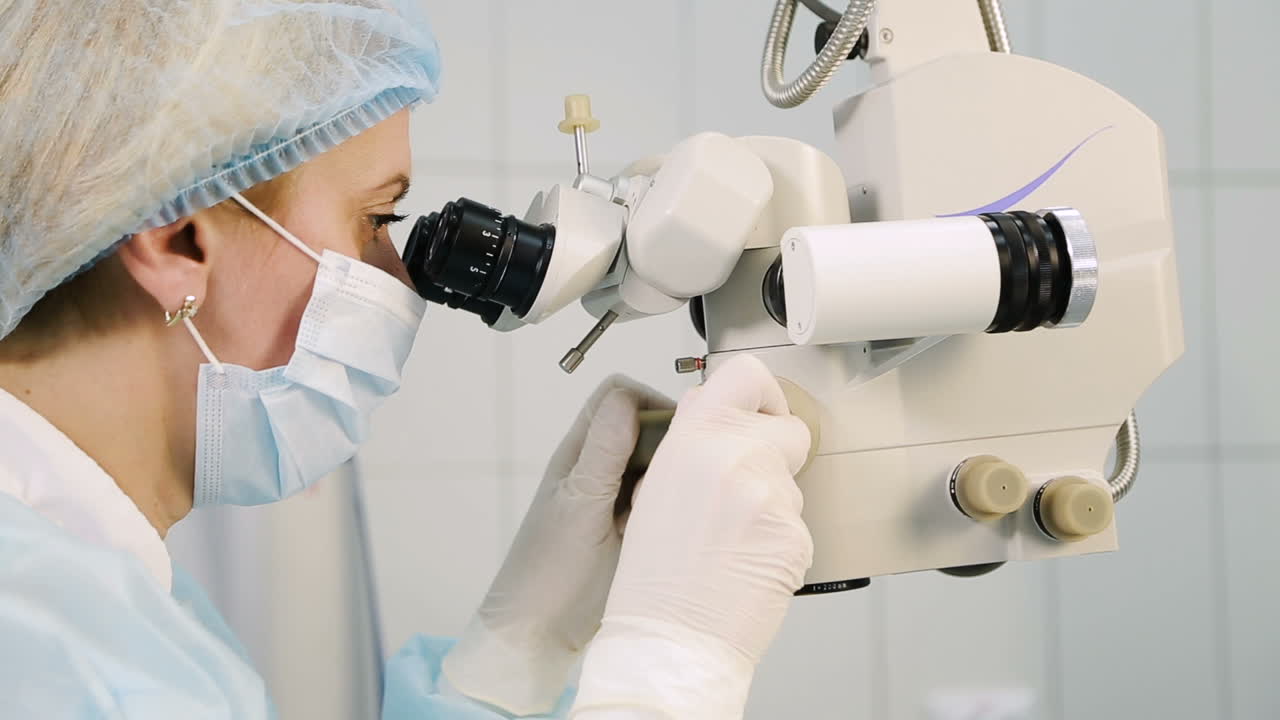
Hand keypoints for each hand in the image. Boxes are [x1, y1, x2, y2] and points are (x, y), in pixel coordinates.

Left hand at [442, 375, 671, 715]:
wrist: (539, 635)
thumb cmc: (546, 571)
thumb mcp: (579, 504)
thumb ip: (604, 452)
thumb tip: (628, 397)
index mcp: (582, 453)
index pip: (620, 397)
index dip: (652, 401)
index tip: (681, 430)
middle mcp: (601, 470)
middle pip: (646, 428)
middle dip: (675, 439)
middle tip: (698, 466)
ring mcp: (618, 502)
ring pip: (659, 466)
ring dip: (679, 475)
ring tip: (693, 497)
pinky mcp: (634, 532)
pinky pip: (664, 503)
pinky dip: (679, 505)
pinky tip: (688, 524)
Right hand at [572, 355, 813, 718]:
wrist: (669, 636)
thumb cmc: (653, 573)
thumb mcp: (653, 485)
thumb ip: (689, 439)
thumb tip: (710, 408)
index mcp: (696, 438)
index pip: (748, 375)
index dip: (761, 393)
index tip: (759, 411)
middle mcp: (738, 458)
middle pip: (790, 430)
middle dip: (774, 454)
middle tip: (745, 487)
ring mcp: (773, 498)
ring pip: (792, 484)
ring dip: (771, 504)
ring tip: (732, 540)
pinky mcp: (797, 536)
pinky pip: (797, 526)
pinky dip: (777, 542)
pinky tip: (746, 563)